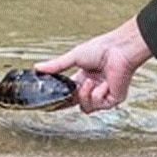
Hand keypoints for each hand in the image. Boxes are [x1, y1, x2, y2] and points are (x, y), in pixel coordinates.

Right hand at [35, 20, 152, 112]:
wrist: (118, 50)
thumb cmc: (102, 48)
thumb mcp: (73, 57)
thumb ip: (56, 66)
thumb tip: (38, 68)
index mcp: (84, 78)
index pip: (70, 94)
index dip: (61, 99)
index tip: (50, 103)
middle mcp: (94, 87)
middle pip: (77, 103)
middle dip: (72, 98)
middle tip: (73, 88)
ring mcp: (104, 94)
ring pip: (87, 108)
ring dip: (85, 95)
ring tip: (90, 82)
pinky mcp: (114, 99)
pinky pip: (99, 105)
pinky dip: (98, 94)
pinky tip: (103, 83)